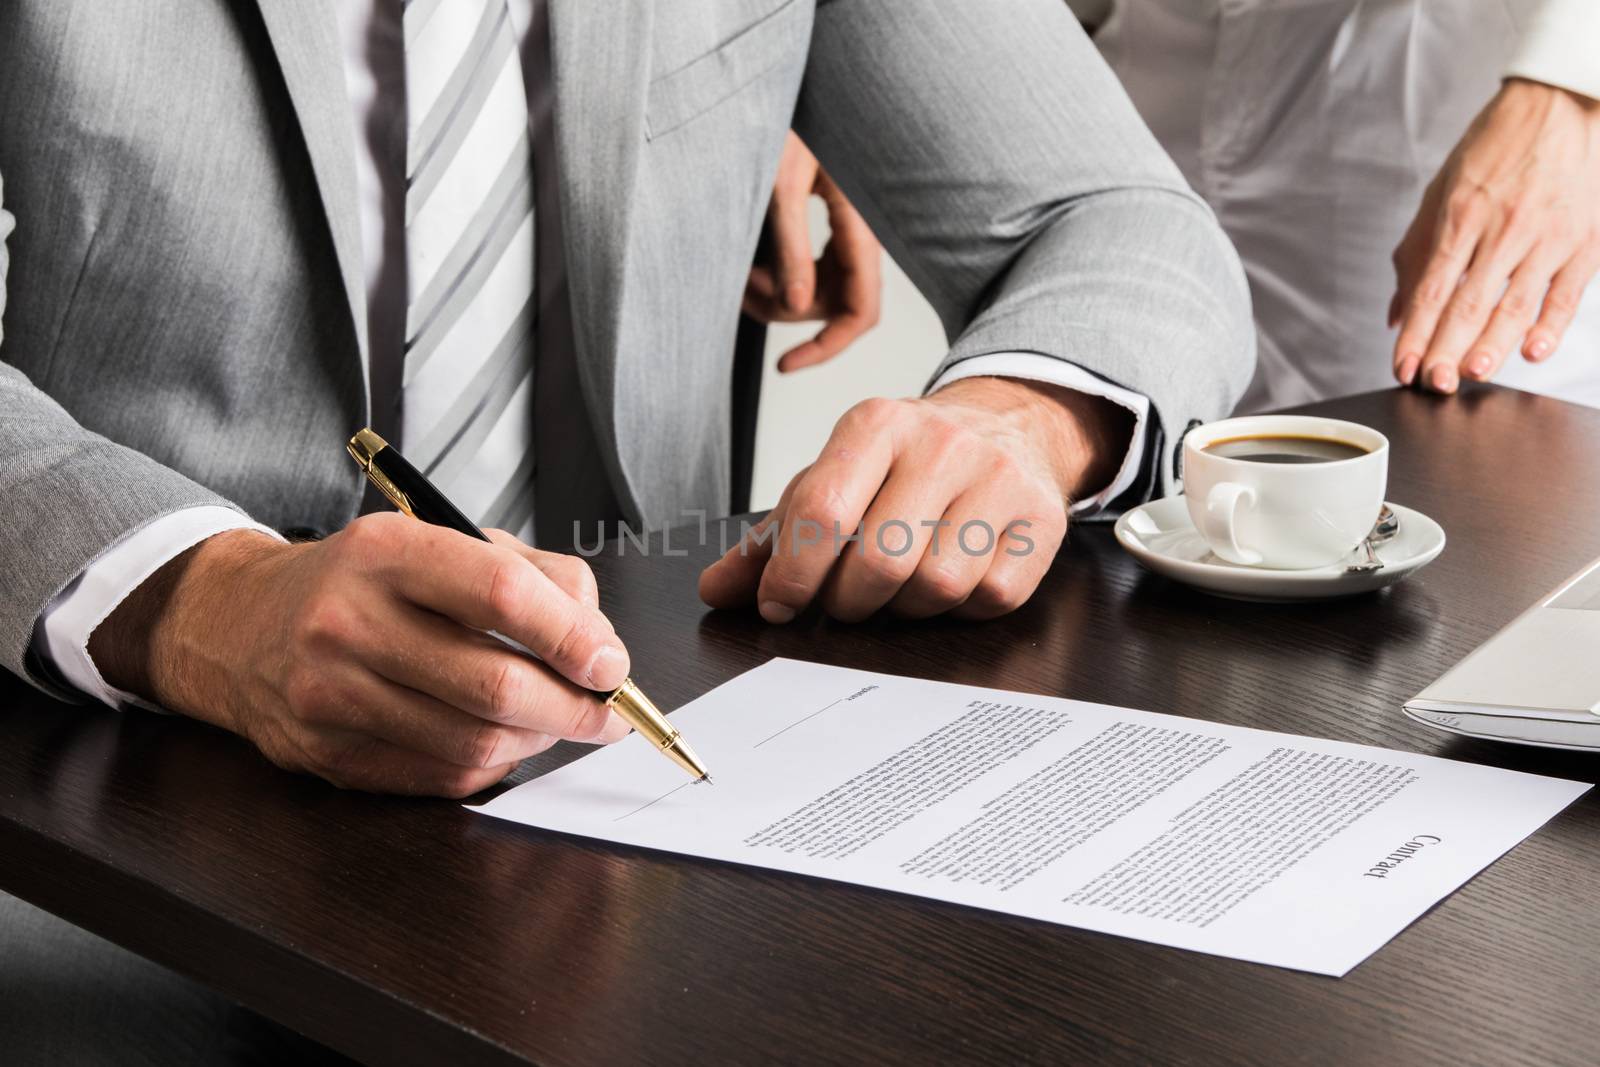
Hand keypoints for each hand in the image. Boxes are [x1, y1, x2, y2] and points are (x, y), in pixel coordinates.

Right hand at [88, 516, 633, 797]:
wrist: (238, 626)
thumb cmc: (361, 581)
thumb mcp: (441, 541)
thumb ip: (534, 575)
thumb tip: (600, 639)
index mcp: (385, 552)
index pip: (500, 594)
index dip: (572, 635)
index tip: (611, 662)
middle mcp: (348, 622)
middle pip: (493, 683)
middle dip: (573, 706)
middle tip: (607, 710)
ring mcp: (331, 695)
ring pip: (474, 743)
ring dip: (539, 740)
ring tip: (559, 722)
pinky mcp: (327, 755)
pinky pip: (441, 778)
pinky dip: (492, 766)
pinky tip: (505, 740)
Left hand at [699, 377, 1130, 622]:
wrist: (1011, 427)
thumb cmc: (906, 466)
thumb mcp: (835, 481)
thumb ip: (773, 538)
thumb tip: (716, 592)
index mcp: (875, 424)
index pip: (822, 512)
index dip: (792, 576)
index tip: (779, 605)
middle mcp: (941, 444)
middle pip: (879, 561)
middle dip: (848, 601)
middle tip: (845, 600)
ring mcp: (997, 480)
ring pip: (934, 586)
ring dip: (905, 608)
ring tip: (899, 586)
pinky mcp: (1041, 522)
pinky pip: (988, 597)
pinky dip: (960, 608)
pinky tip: (951, 580)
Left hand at [742, 131, 882, 372]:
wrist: (792, 94)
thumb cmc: (790, 128)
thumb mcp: (782, 187)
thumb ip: (792, 248)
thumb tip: (794, 309)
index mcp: (859, 232)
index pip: (858, 312)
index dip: (826, 346)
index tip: (784, 366)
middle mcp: (856, 241)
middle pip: (828, 307)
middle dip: (781, 308)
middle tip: (738, 283)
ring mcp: (843, 238)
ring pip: (810, 293)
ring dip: (772, 292)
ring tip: (737, 265)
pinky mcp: (826, 231)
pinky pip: (802, 271)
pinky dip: (773, 274)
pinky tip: (749, 260)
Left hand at [1391, 78, 1599, 392]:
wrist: (1561, 104)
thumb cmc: (1496, 148)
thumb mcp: (1441, 192)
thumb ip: (1416, 254)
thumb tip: (1396, 313)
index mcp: (1461, 217)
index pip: (1431, 290)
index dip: (1415, 334)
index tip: (1403, 366)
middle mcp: (1504, 229)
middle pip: (1469, 303)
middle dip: (1447, 349)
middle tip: (1432, 384)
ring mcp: (1548, 237)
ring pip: (1515, 305)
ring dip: (1492, 346)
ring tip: (1472, 374)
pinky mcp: (1586, 241)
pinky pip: (1567, 294)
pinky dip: (1550, 326)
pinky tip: (1532, 351)